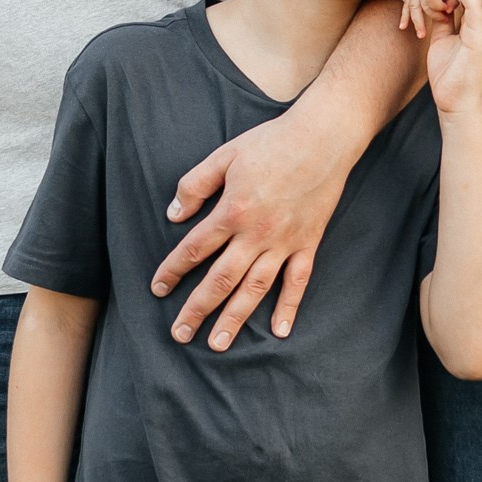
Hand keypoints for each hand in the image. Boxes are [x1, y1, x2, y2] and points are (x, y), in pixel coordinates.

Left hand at [153, 109, 350, 348]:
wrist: (323, 138)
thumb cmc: (271, 142)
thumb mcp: (224, 156)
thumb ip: (195, 185)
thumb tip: (174, 215)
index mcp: (232, 211)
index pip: (194, 249)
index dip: (173, 270)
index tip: (158, 288)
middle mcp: (256, 234)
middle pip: (220, 280)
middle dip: (197, 309)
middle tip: (180, 334)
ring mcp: (284, 243)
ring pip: (254, 289)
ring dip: (234, 318)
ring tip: (217, 343)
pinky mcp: (308, 243)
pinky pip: (298, 282)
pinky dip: (289, 307)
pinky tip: (279, 331)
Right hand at [400, 0, 457, 42]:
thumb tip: (447, 10)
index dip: (440, 6)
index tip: (448, 10)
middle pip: (424, 5)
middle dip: (434, 15)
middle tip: (444, 19)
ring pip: (413, 8)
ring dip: (418, 23)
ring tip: (421, 35)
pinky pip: (406, 7)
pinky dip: (405, 17)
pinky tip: (403, 27)